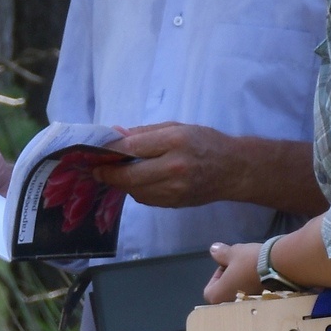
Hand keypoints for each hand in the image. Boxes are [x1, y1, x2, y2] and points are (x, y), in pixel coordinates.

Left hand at [90, 123, 233, 207]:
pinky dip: (137, 190)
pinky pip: (146, 199)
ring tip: (115, 174)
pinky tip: (137, 181)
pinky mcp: (175, 203)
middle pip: (129, 175)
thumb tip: (115, 135)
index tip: (96, 152)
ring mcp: (175, 189)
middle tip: (96, 170)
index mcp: (175, 141)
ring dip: (122, 183)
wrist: (234, 170)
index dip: (110, 151)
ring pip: (135, 191)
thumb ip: (145, 132)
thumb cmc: (205, 142)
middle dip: (108, 173)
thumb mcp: (177, 127)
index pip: (132, 147)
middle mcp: (174, 167)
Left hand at [205, 240, 263, 303]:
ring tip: (251, 269)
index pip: (209, 290)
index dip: (217, 275)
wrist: (280, 267)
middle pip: (226, 292)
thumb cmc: (249, 262)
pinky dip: (253, 286)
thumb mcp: (233, 253)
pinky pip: (252, 297)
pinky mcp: (261, 304)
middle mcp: (231, 305)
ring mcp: (247, 306)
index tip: (227, 265)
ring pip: (240, 295)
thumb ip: (221, 254)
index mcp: (218, 296)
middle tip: (239, 266)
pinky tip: (260, 275)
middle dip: (231, 279)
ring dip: (243, 283)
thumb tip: (213, 250)